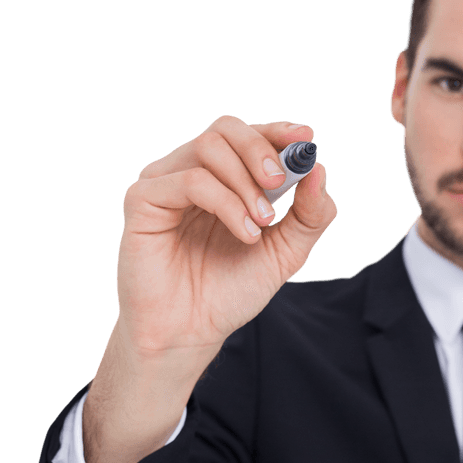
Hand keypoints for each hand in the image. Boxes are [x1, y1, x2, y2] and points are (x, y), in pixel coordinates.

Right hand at [116, 115, 336, 356]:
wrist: (191, 334)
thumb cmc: (230, 293)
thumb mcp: (284, 253)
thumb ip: (308, 216)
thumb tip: (319, 169)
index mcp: (221, 180)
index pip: (246, 136)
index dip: (277, 131)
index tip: (306, 139)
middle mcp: (190, 174)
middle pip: (225, 128)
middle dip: (260, 150)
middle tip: (280, 184)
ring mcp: (164, 183)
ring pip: (208, 147)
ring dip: (244, 182)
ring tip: (260, 224)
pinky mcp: (142, 200)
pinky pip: (189, 180)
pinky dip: (225, 202)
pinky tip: (244, 234)